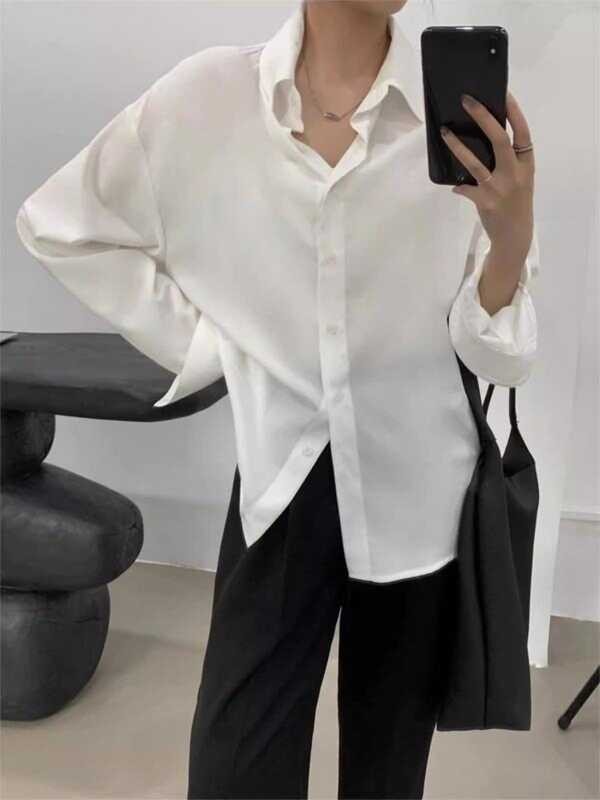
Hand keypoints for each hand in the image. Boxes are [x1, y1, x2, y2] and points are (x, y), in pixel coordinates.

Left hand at [440, 90, 535, 262]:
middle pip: (500, 139)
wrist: (515, 236)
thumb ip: (508, 160)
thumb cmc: (515, 202)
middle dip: (483, 117)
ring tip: (444, 132)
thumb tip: (481, 138)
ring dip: (458, 146)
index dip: (513, 111)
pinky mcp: (486, 201)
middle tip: (466, 100)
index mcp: (526, 163)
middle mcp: (515, 173)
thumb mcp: (520, 179)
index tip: (503, 92)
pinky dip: (458, 185)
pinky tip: (452, 183)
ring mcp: (500, 188)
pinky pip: (465, 187)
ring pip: (476, 162)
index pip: (522, 131)